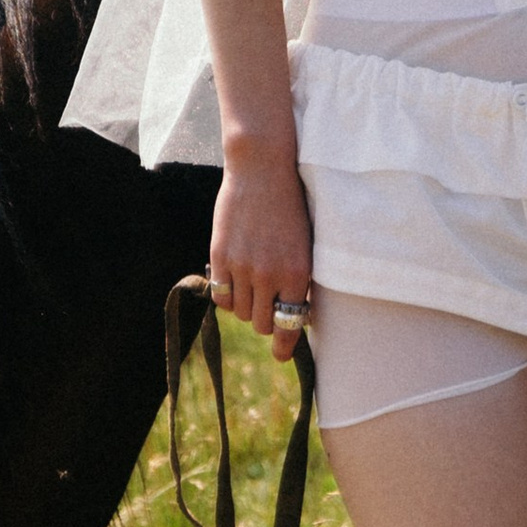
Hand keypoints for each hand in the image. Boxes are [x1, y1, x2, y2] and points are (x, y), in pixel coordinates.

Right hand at [210, 155, 313, 358]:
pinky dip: (228, 296)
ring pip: (241, 313)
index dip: (285, 346)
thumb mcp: (306, 246)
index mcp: (298, 274)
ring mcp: (243, 267)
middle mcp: (270, 275)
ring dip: (247, 307)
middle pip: (262, 324)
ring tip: (253, 288)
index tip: (281, 355)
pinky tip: (235, 282)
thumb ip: (299, 281)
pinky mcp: (220, 258)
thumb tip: (294, 317)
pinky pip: (221, 296)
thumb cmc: (291, 207)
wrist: (262, 171)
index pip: (289, 326)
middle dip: (267, 320)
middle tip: (269, 306)